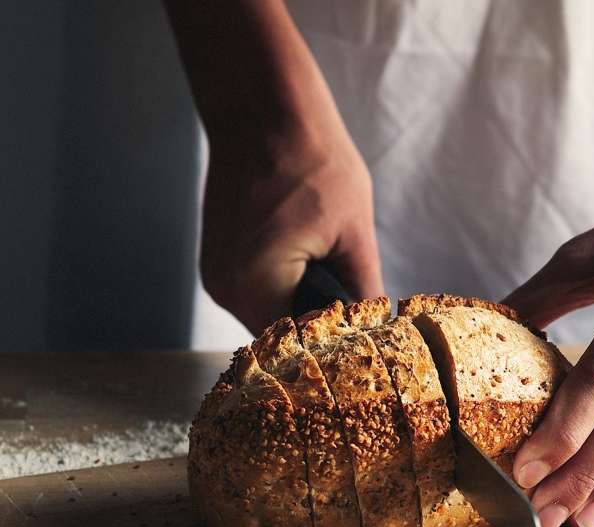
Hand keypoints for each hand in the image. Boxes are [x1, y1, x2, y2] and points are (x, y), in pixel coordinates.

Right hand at [200, 132, 382, 334]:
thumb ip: (363, 289)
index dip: (330, 349)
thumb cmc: (313, 160)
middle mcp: (226, 286)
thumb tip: (377, 327)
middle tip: (355, 321)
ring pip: (264, 315)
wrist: (263, 109)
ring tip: (336, 293)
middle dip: (317, 331)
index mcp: (256, 284)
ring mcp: (216, 273)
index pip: (297, 347)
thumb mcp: (354, 232)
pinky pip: (253, 293)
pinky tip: (311, 273)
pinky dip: (281, 291)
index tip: (359, 344)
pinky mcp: (217, 258)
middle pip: (278, 337)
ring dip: (299, 310)